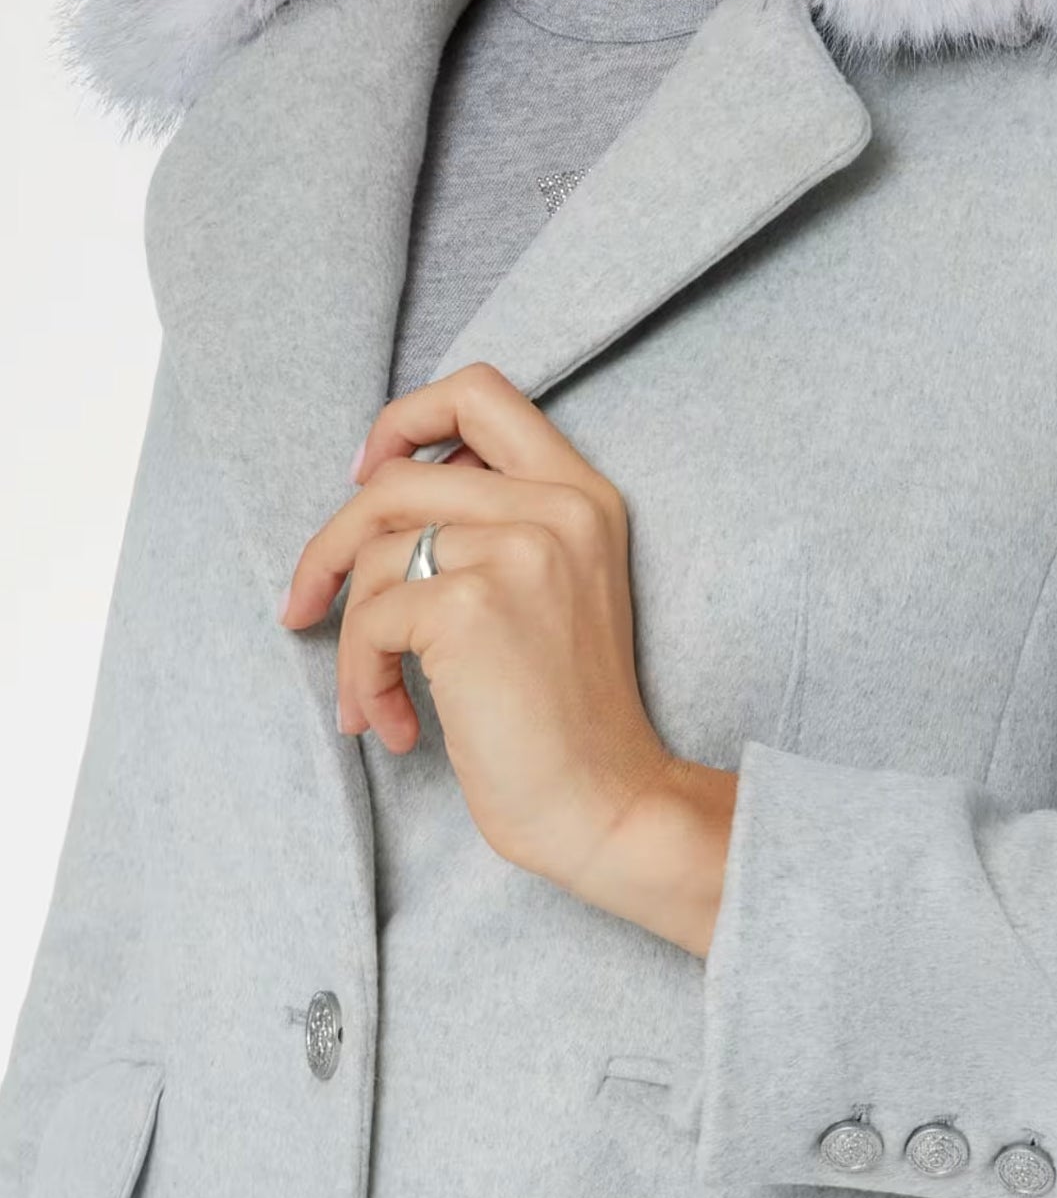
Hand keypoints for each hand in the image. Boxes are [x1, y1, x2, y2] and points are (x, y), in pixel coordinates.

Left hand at [277, 363, 734, 955]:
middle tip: (306, 602)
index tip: (366, 473)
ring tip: (374, 700)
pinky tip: (394, 726)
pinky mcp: (469, 607)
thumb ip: (496, 526)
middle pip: (398, 476)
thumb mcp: (554, 590)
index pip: (480, 392)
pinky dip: (361, 679)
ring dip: (350, 640)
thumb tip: (379, 491)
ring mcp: (517, 550)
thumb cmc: (568, 717)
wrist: (610, 805)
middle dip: (332, 544)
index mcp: (583, 494)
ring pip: (373, 557)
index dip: (404, 419)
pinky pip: (367, 621)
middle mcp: (557, 507)